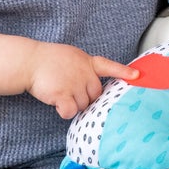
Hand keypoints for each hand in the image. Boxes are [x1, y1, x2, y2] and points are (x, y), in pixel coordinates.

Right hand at [23, 42, 138, 119]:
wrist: (30, 61)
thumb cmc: (49, 60)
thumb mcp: (72, 56)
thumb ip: (85, 68)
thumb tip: (92, 83)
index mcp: (88, 62)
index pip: (110, 66)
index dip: (123, 72)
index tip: (138, 76)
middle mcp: (84, 73)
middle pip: (96, 94)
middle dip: (86, 97)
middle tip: (70, 91)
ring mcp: (75, 83)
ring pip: (83, 105)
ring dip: (74, 104)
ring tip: (60, 92)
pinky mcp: (63, 94)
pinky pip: (71, 112)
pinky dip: (65, 111)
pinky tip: (57, 103)